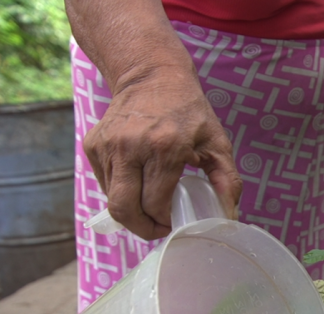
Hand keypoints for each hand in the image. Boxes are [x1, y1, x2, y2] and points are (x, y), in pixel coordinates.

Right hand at [83, 66, 242, 239]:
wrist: (151, 75)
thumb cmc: (189, 111)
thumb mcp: (217, 142)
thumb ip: (228, 181)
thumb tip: (230, 216)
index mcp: (164, 147)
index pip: (154, 204)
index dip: (165, 222)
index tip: (176, 222)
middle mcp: (129, 147)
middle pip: (124, 209)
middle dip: (142, 228)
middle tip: (158, 228)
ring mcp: (107, 146)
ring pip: (112, 200)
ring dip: (131, 211)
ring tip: (151, 206)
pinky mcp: (93, 145)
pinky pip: (105, 184)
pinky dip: (121, 193)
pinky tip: (139, 185)